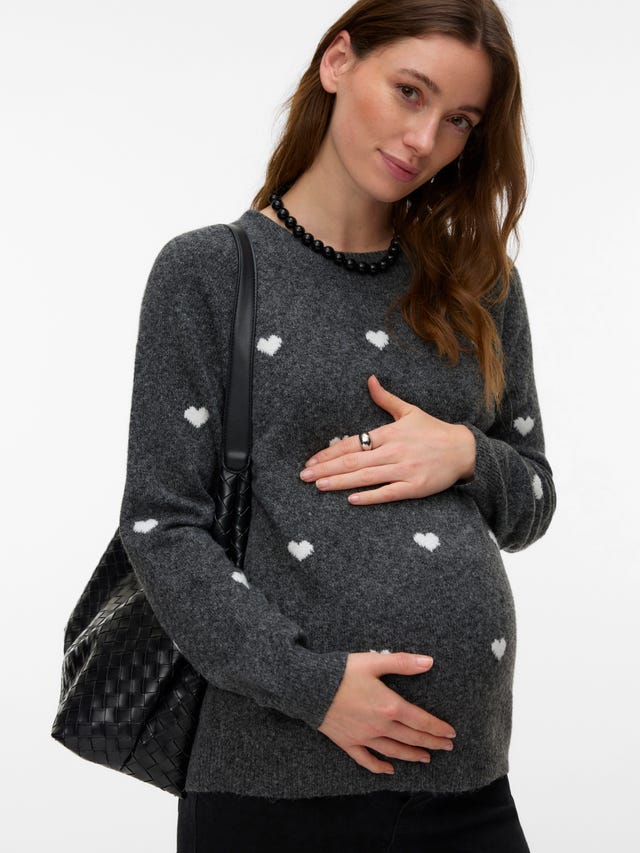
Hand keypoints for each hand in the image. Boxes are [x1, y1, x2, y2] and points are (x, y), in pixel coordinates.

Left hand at [299, 374, 475, 504]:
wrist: (463, 450)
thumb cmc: (433, 430)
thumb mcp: (409, 411)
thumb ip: (385, 398)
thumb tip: (370, 379)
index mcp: (389, 433)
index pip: (352, 443)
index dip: (329, 452)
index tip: (310, 460)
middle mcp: (394, 451)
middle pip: (353, 461)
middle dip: (326, 469)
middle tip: (304, 476)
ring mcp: (404, 469)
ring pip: (366, 477)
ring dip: (340, 482)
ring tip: (319, 486)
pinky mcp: (414, 487)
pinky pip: (388, 492)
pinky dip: (369, 496)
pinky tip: (351, 500)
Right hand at [317, 652, 456, 773]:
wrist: (308, 688)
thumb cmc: (342, 672)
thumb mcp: (374, 662)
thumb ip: (403, 663)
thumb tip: (429, 662)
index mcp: (389, 705)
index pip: (420, 720)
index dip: (437, 728)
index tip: (451, 734)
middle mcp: (380, 725)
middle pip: (411, 738)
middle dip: (432, 743)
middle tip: (447, 747)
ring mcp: (364, 737)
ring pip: (394, 751)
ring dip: (412, 755)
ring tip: (426, 758)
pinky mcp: (348, 742)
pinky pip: (366, 759)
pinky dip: (379, 767)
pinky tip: (389, 770)